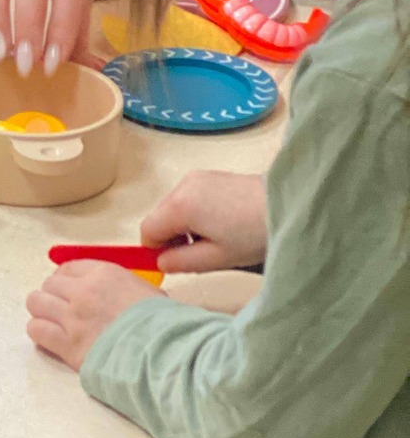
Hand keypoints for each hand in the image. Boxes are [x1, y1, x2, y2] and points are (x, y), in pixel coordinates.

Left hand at [26, 261, 160, 370]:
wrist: (163, 353)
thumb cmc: (164, 324)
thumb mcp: (148, 292)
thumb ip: (123, 288)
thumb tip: (117, 294)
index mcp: (104, 274)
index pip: (69, 268)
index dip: (64, 278)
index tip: (66, 288)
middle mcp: (83, 292)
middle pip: (50, 284)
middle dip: (54, 295)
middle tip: (62, 308)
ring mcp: (72, 318)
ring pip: (36, 303)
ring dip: (42, 310)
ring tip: (51, 320)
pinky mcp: (67, 345)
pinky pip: (37, 329)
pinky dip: (39, 331)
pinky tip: (48, 337)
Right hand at [139, 170, 267, 273]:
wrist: (290, 206)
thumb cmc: (254, 235)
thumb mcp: (216, 258)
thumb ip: (181, 262)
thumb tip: (162, 262)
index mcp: (180, 206)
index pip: (147, 230)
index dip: (156, 250)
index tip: (178, 262)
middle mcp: (183, 185)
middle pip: (159, 216)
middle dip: (172, 237)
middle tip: (202, 254)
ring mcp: (197, 176)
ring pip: (174, 207)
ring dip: (185, 226)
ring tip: (216, 238)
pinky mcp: (211, 175)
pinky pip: (189, 197)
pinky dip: (196, 213)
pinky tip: (222, 223)